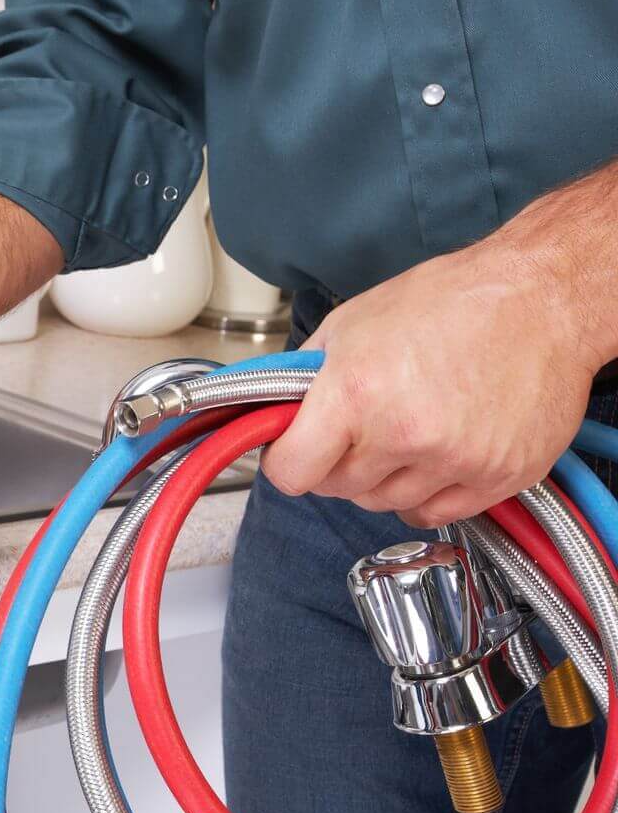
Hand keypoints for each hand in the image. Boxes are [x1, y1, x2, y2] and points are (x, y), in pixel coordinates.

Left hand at [260, 196, 611, 526]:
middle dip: (337, 463)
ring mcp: (454, 461)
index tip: (293, 452)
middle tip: (359, 429)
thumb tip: (272, 409)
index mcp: (356, 394)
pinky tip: (434, 454)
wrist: (539, 298)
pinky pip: (435, 513)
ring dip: (384, 477)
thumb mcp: (351, 323)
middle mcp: (403, 434)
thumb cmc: (452, 301)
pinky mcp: (497, 477)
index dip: (285, 462)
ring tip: (406, 429)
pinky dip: (426, 493)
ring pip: (384, 503)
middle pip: (337, 489)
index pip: (290, 473)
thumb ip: (303, 376)